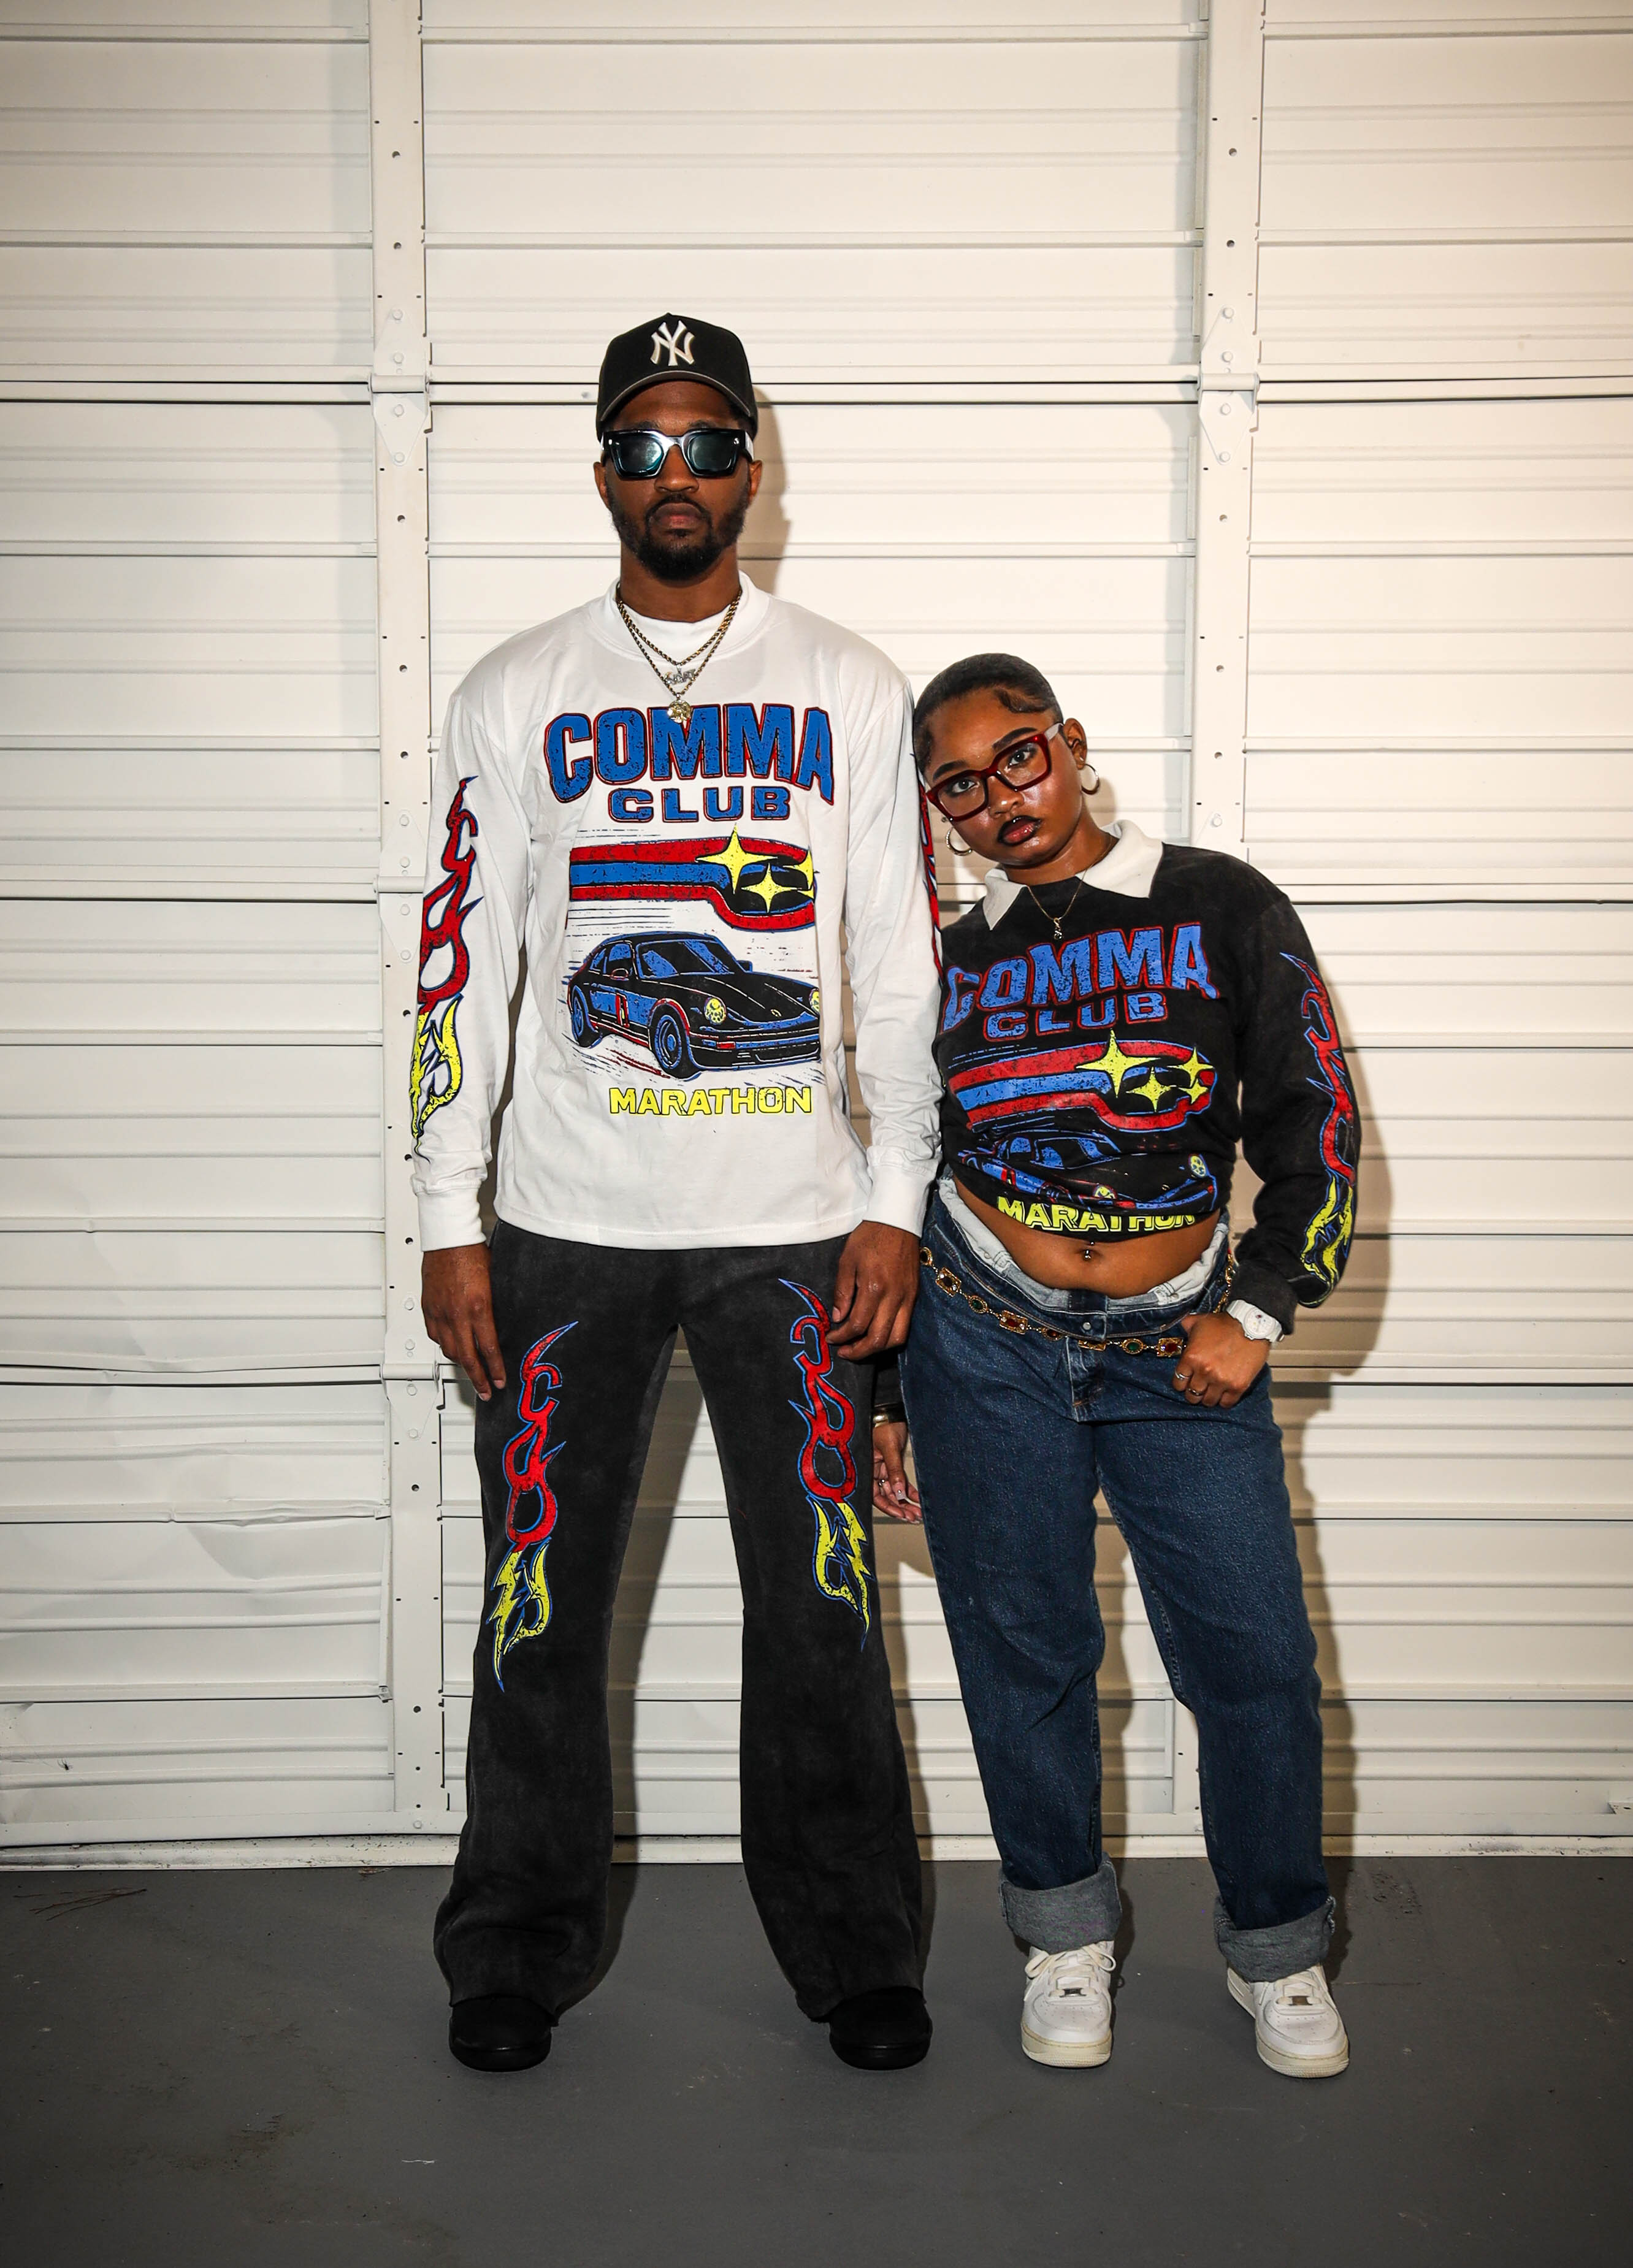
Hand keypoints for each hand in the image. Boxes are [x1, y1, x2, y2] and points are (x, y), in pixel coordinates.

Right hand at [421, 1243, 505, 1401]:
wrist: (448, 1238)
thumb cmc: (473, 1254)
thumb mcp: (495, 1282)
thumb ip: (496, 1308)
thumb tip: (501, 1327)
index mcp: (478, 1307)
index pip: (488, 1349)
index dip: (495, 1370)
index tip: (500, 1381)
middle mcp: (457, 1314)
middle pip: (466, 1357)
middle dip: (478, 1378)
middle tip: (486, 1391)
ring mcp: (440, 1312)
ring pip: (448, 1349)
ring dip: (461, 1362)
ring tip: (471, 1370)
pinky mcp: (428, 1308)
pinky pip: (435, 1335)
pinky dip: (444, 1344)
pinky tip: (451, 1346)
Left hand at [829, 1221, 918, 1360]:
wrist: (897, 1221)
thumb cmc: (869, 1238)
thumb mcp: (847, 1260)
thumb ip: (842, 1291)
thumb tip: (838, 1317)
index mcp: (874, 1287)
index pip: (857, 1325)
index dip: (841, 1337)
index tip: (831, 1338)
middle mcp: (894, 1297)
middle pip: (878, 1339)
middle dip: (858, 1351)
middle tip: (843, 1352)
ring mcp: (907, 1298)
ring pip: (896, 1338)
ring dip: (877, 1348)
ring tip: (860, 1348)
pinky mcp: (914, 1296)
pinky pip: (905, 1326)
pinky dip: (890, 1336)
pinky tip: (876, 1333)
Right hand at [872, 1419, 921, 1523]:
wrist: (891, 1410)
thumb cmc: (884, 1424)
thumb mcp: (889, 1448)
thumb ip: (894, 1470)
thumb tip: (898, 1492)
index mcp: (865, 1468)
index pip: (875, 1495)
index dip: (888, 1507)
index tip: (901, 1514)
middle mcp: (873, 1472)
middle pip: (886, 1496)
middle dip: (899, 1508)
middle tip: (912, 1517)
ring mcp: (883, 1469)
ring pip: (894, 1492)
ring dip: (905, 1503)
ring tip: (917, 1513)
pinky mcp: (892, 1465)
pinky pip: (900, 1482)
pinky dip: (909, 1491)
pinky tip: (918, 1500)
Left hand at [1170, 1310, 1268, 1409]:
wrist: (1252, 1325)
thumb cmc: (1227, 1323)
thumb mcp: (1199, 1321)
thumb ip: (1185, 1328)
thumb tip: (1177, 1328)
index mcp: (1192, 1357)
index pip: (1178, 1382)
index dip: (1181, 1383)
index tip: (1185, 1383)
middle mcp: (1204, 1371)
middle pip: (1192, 1395)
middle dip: (1193, 1393)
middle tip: (1198, 1388)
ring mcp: (1221, 1381)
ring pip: (1208, 1401)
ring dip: (1208, 1397)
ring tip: (1211, 1391)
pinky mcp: (1238, 1386)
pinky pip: (1226, 1403)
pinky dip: (1224, 1400)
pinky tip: (1224, 1394)